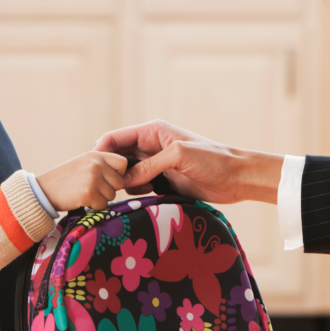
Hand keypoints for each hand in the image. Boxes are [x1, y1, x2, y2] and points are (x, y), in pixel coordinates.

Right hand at [36, 152, 127, 211]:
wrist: (44, 190)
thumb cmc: (65, 179)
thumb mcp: (84, 163)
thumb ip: (102, 165)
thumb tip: (125, 175)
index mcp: (96, 155)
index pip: (122, 163)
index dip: (118, 174)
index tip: (107, 179)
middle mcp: (96, 164)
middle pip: (119, 182)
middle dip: (109, 189)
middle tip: (92, 189)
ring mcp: (93, 178)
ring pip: (112, 195)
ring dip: (101, 198)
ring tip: (84, 193)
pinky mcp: (89, 193)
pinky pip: (103, 205)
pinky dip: (94, 206)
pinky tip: (81, 200)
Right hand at [94, 120, 283, 204]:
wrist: (237, 178)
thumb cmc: (212, 160)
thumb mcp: (178, 157)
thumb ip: (150, 166)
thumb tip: (124, 180)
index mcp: (153, 131)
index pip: (116, 138)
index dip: (101, 150)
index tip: (93, 169)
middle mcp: (151, 146)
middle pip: (119, 156)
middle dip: (110, 170)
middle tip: (102, 186)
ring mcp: (156, 165)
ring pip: (127, 173)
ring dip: (121, 183)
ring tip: (118, 194)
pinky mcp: (163, 182)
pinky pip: (139, 186)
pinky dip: (133, 192)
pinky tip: (134, 199)